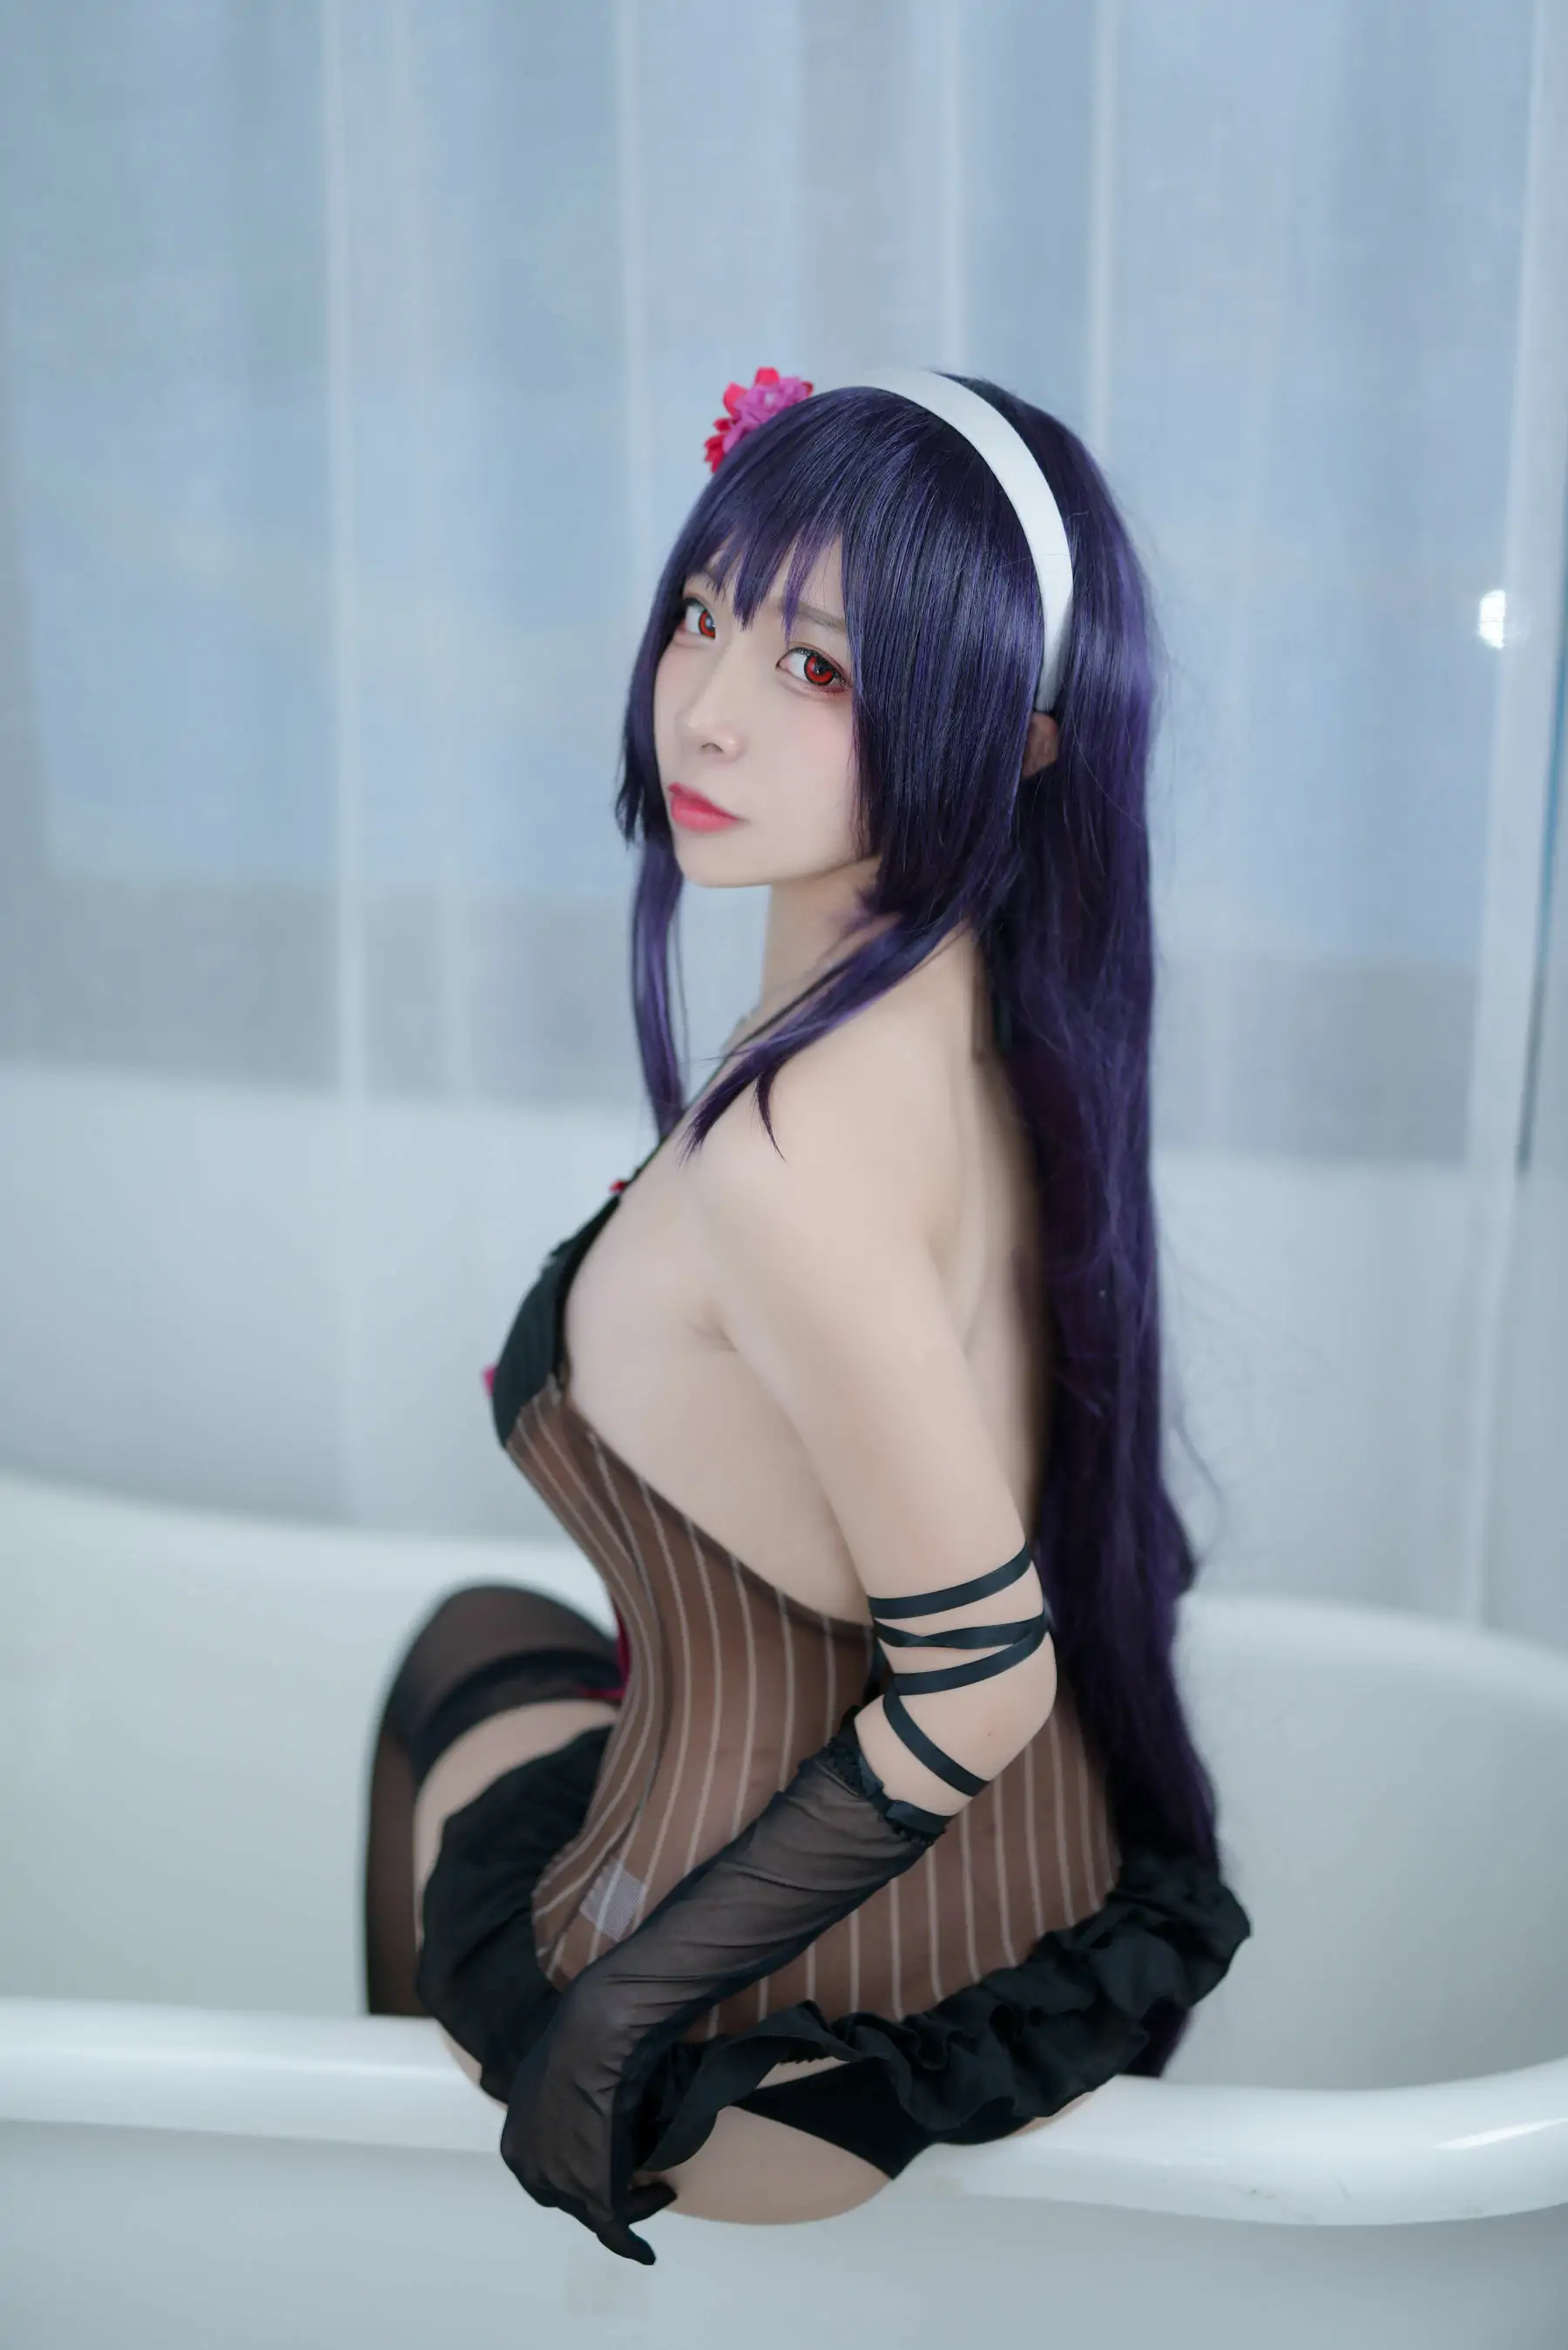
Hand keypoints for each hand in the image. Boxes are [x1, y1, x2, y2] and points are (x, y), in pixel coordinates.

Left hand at [499, 1970, 677, 2264]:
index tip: (610, 2164)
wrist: (595, 2037)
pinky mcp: (593, 2193)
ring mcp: (560, 2183)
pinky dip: (631, 2244)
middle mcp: (531, 2169)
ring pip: (596, 2211)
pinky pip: (615, 2230)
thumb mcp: (551, 2072)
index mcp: (517, 2142)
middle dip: (601, 2192)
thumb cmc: (578, 2041)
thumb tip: (574, 2093)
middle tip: (636, 2181)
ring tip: (658, 2191)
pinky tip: (646, 2255)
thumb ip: (555, 2095)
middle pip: (568, 2196)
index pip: (547, 2173)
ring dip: (629, 2207)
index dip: (579, 2172)